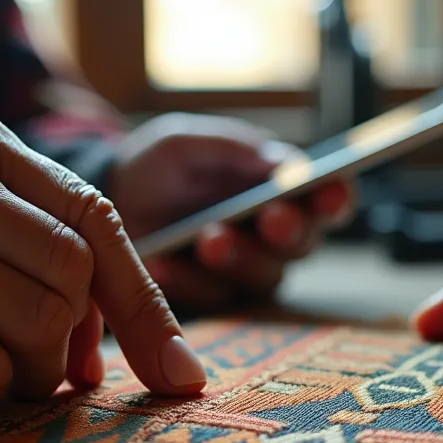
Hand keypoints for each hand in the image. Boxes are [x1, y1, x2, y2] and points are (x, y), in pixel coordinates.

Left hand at [107, 113, 352, 311]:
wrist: (108, 203)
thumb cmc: (158, 167)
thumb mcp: (184, 142)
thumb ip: (231, 147)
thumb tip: (282, 163)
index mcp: (279, 191)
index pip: (325, 198)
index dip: (334, 197)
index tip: (327, 192)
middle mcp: (272, 236)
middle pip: (303, 242)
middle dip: (289, 229)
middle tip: (270, 219)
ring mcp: (243, 272)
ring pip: (263, 275)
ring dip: (238, 256)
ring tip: (210, 239)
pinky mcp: (210, 300)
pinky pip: (210, 298)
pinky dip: (186, 279)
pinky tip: (164, 264)